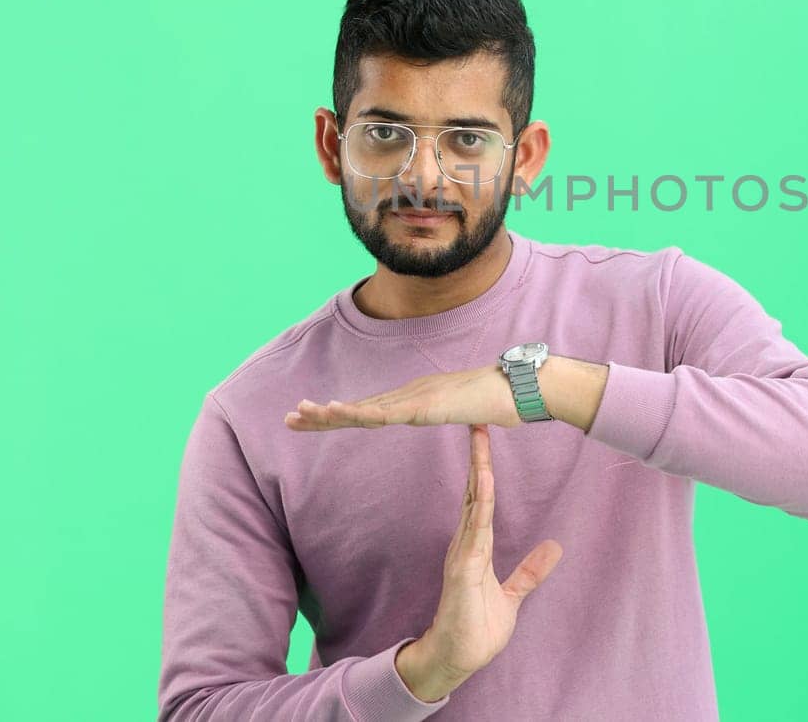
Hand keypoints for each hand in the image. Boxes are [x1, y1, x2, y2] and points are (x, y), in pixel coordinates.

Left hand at [284, 365, 521, 430]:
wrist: (519, 389)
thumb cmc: (496, 400)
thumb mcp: (461, 411)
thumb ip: (447, 411)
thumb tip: (443, 414)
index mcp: (413, 399)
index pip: (367, 410)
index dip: (336, 415)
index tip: (308, 419)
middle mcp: (408, 394)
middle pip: (357, 407)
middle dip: (321, 415)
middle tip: (288, 418)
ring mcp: (416, 398)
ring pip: (365, 408)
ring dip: (331, 412)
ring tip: (303, 414)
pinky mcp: (426, 405)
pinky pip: (388, 413)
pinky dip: (361, 413)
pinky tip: (341, 413)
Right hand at [395, 425, 563, 700]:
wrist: (457, 659)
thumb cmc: (477, 628)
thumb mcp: (513, 595)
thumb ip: (530, 572)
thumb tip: (555, 547)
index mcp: (475, 546)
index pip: (479, 500)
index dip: (482, 469)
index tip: (485, 439)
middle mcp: (465, 544)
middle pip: (473, 492)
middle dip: (476, 458)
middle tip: (478, 421)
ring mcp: (462, 555)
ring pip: (472, 504)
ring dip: (478, 471)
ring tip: (480, 440)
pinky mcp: (463, 570)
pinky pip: (473, 531)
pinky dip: (479, 504)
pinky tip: (483, 481)